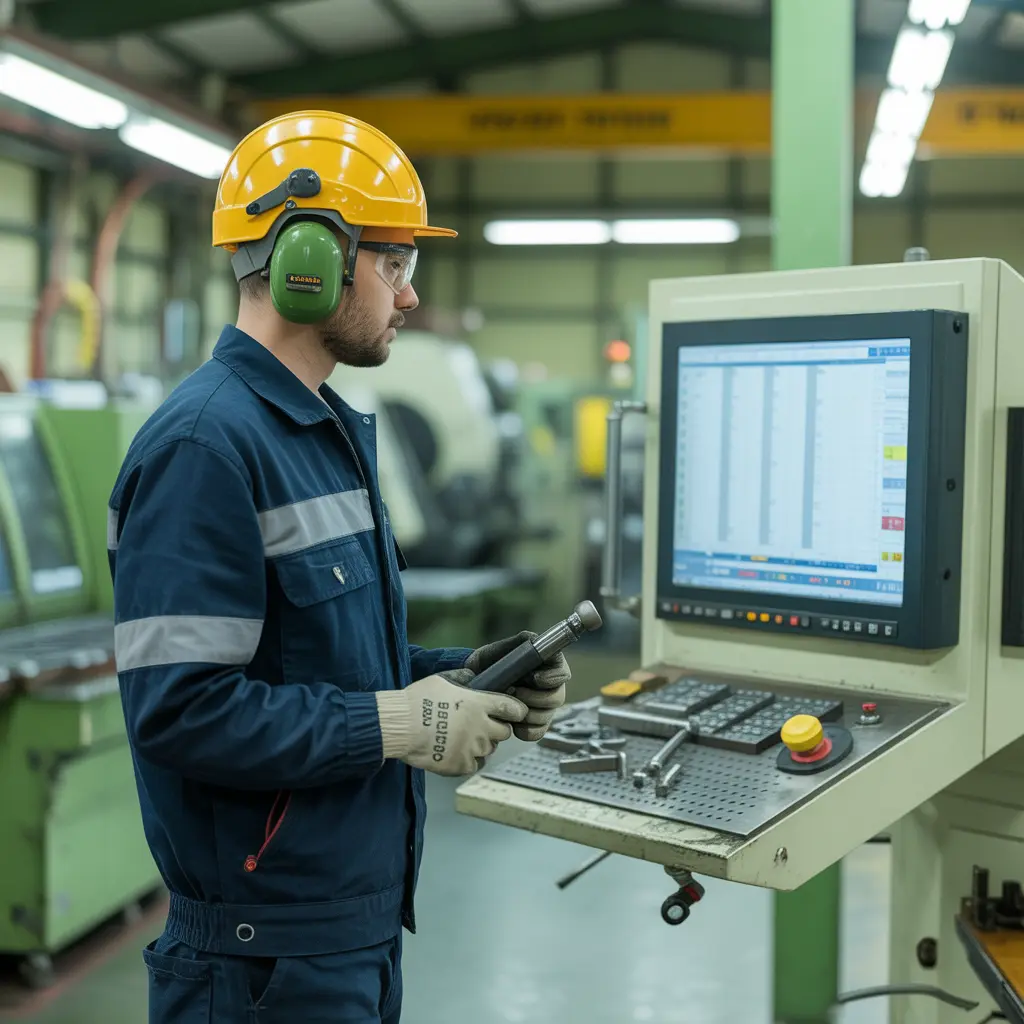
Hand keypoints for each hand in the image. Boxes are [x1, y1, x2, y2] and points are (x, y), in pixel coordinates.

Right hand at [375, 673, 526, 776]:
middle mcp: (481, 727)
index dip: (516, 711)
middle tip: (480, 726)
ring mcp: (472, 748)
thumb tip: (474, 677)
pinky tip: (454, 752)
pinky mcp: (460, 765)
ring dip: (481, 745)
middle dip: (496, 729)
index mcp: (480, 704)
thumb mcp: (442, 680)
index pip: (513, 709)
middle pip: (504, 732)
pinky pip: (474, 765)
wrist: (400, 726)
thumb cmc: (418, 700)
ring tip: (462, 739)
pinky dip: (468, 760)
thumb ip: (463, 678)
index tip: (514, 713)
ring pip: (489, 749)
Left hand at [464, 632, 569, 741]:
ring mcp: (543, 708)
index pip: (563, 673)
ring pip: (546, 717)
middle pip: (557, 698)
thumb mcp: (504, 648)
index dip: (552, 678)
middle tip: (513, 692)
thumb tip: (534, 640)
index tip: (534, 678)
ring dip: (526, 714)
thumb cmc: (490, 661)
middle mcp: (550, 688)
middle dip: (534, 698)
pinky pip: (537, 732)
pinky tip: (511, 723)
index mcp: (548, 666)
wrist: (474, 681)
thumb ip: (522, 642)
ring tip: (508, 705)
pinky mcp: (534, 724)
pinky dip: (524, 730)